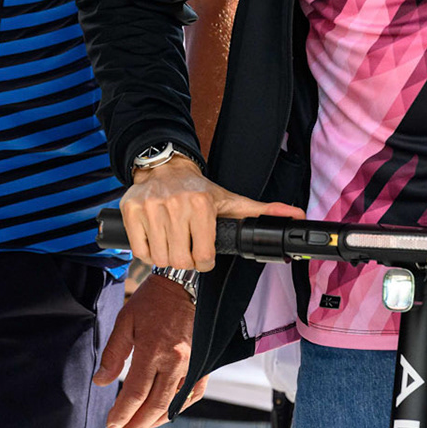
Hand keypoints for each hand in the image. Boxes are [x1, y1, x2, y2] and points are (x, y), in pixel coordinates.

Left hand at [94, 274, 199, 427]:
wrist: (184, 286)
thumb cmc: (151, 302)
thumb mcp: (125, 321)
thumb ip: (113, 354)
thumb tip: (100, 382)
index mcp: (153, 351)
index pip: (135, 393)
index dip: (122, 412)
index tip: (111, 423)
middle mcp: (175, 362)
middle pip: (155, 405)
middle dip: (137, 423)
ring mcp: (192, 364)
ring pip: (174, 404)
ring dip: (155, 420)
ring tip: (139, 426)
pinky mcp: (203, 363)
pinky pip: (193, 395)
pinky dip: (178, 408)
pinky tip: (165, 413)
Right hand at [121, 156, 303, 270]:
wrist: (163, 167)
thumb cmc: (197, 189)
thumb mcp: (230, 200)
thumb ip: (261, 211)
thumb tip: (296, 215)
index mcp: (202, 204)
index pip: (204, 257)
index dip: (204, 261)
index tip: (203, 253)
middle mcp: (175, 205)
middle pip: (180, 260)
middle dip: (185, 261)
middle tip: (186, 249)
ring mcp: (151, 208)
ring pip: (159, 258)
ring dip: (166, 257)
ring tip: (171, 243)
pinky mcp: (131, 211)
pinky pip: (139, 250)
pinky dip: (146, 251)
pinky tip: (155, 240)